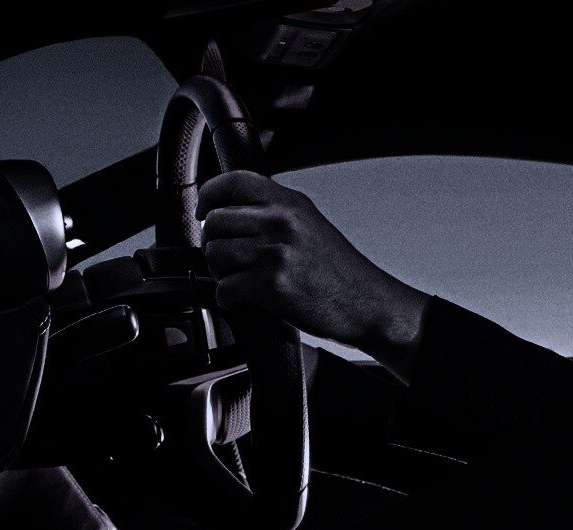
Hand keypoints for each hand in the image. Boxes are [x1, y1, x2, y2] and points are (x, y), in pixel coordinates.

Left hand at [198, 170, 429, 381]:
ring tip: (240, 282)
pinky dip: (229, 300)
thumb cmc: (341, 274)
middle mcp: (281, 221)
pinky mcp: (271, 284)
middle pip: (215, 222)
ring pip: (215, 255)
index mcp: (290, 203)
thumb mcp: (311, 226)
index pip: (232, 182)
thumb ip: (275, 213)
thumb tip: (231, 214)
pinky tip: (246, 301)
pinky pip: (224, 289)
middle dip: (214, 245)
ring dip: (221, 274)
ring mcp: (275, 251)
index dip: (209, 197)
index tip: (204, 213)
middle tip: (229, 261)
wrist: (368, 304)